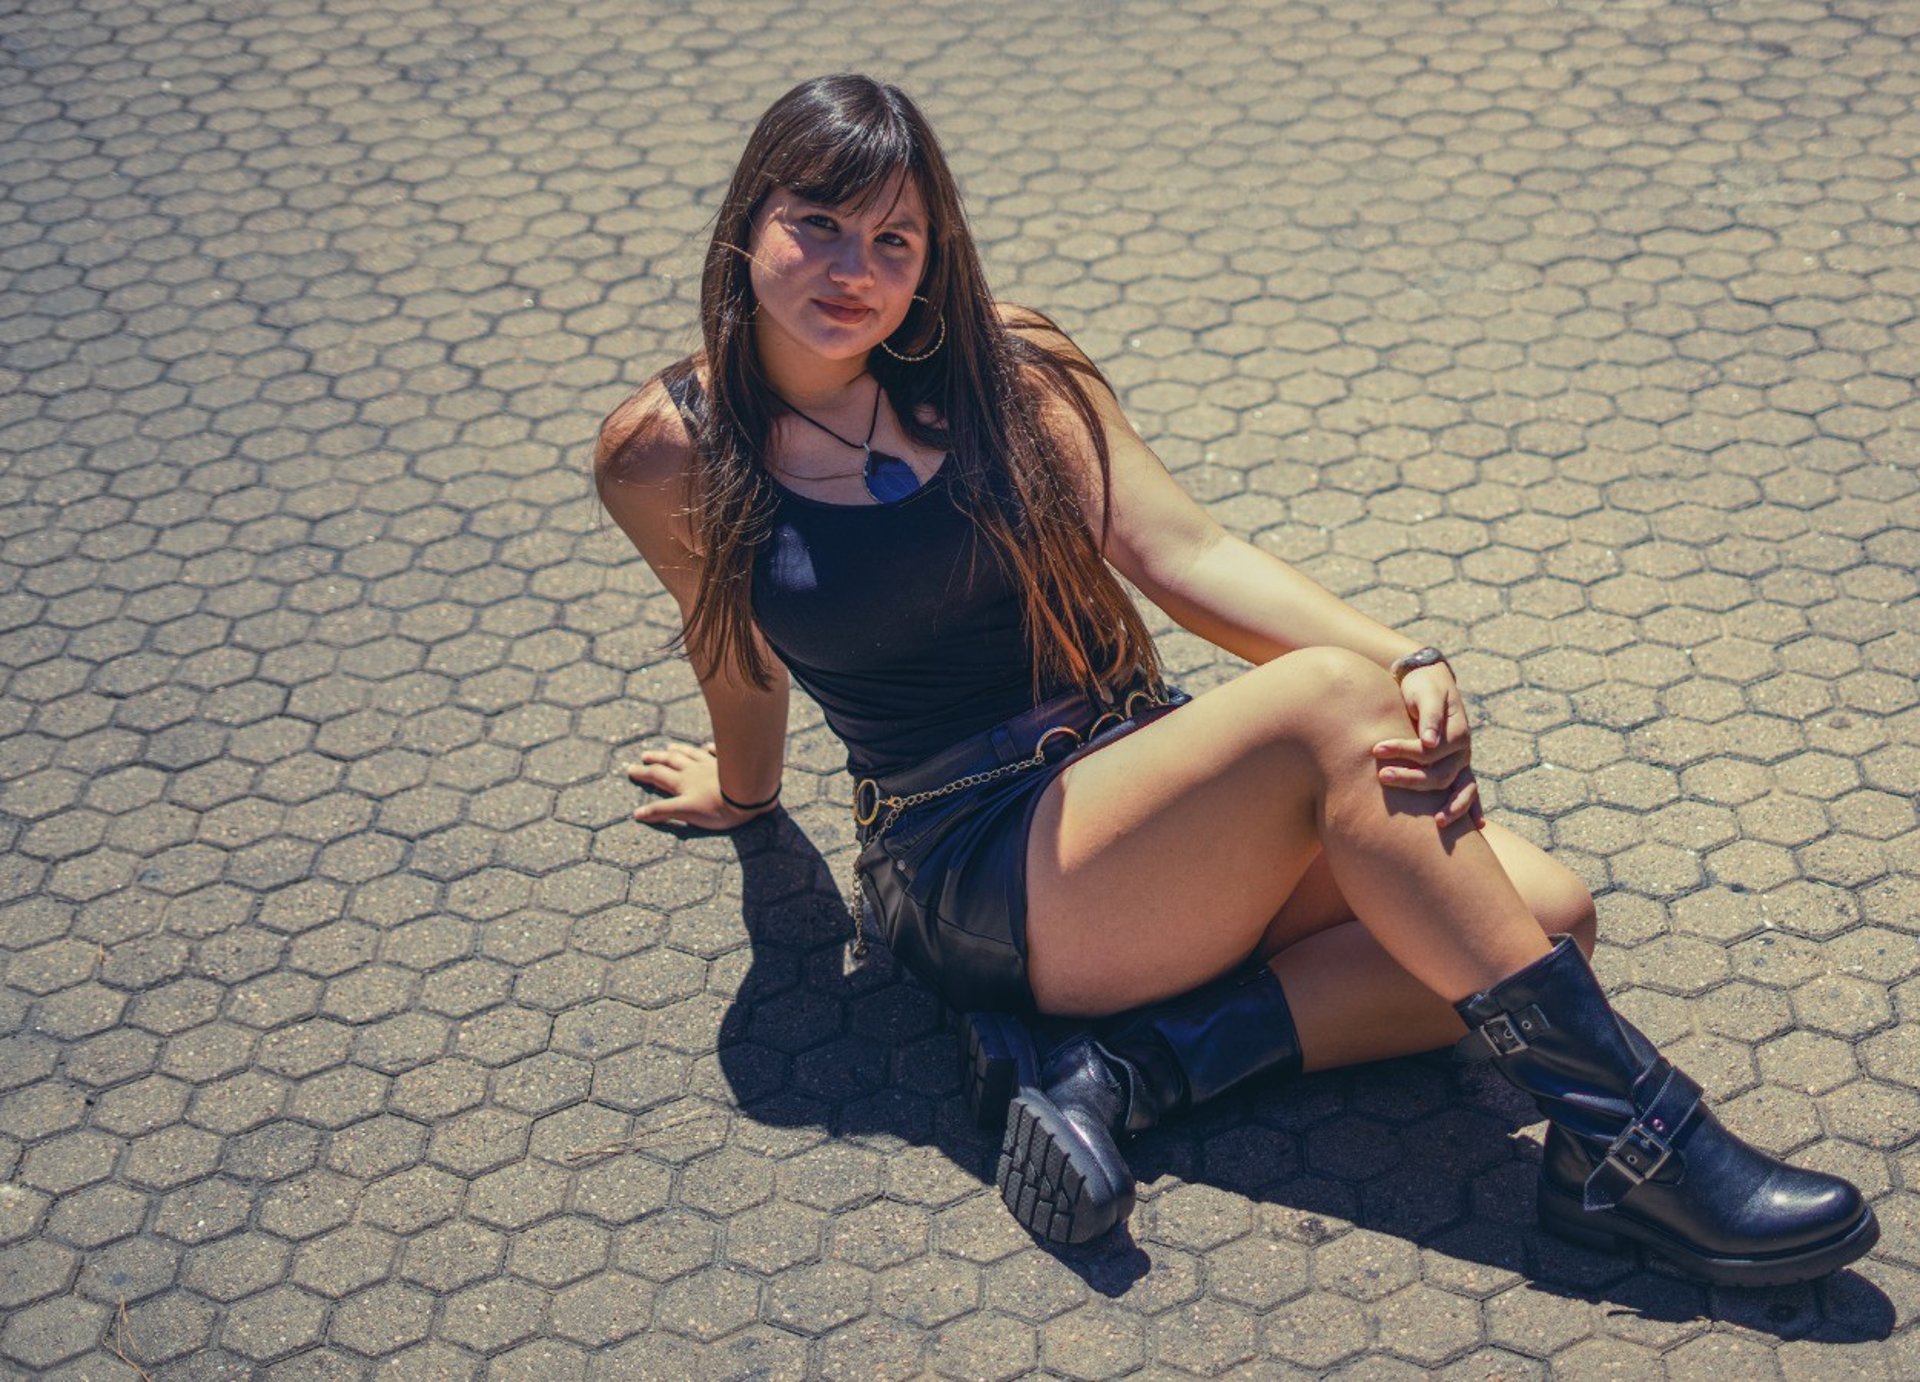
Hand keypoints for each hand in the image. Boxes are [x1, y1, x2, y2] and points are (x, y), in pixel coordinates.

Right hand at [625, 741, 776, 830]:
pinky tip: (707, 746)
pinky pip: (717, 752)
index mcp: (682, 782)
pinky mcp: (730, 763)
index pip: (657, 775)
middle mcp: (694, 770)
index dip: (643, 773)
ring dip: (679, 751)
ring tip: (670, 747)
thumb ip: (662, 812)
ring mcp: (712, 764)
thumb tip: (637, 814)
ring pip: (691, 754)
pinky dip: (710, 749)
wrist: (750, 795)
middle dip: (656, 759)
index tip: (630, 769)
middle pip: (671, 761)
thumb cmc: (718, 808)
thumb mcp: (686, 813)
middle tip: (644, 755)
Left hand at [1371, 663, 1481, 829]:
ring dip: (1450, 806)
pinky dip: (1472, 808)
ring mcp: (1462, 761)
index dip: (1403, 750)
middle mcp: (1463, 750)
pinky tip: (1477, 827)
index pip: (1429, 751)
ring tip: (1438, 824)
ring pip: (1461, 788)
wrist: (1431, 681)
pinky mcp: (1457, 767)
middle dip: (1411, 779)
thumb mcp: (1426, 693)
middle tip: (1382, 776)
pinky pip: (1469, 790)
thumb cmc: (1424, 687)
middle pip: (1440, 774)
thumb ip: (1430, 716)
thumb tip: (1430, 743)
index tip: (1375, 748)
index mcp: (1458, 732)